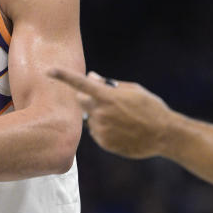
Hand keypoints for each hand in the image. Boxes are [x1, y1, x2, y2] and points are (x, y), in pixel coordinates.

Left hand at [48, 69, 171, 158]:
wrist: (164, 135)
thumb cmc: (151, 108)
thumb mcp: (133, 90)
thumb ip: (109, 84)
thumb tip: (91, 77)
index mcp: (108, 97)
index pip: (80, 84)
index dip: (63, 76)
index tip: (49, 69)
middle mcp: (101, 113)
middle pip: (81, 102)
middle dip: (89, 99)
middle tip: (108, 101)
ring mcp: (101, 130)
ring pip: (90, 119)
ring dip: (100, 116)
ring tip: (123, 120)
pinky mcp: (104, 143)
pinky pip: (97, 133)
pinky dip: (105, 130)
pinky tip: (123, 130)